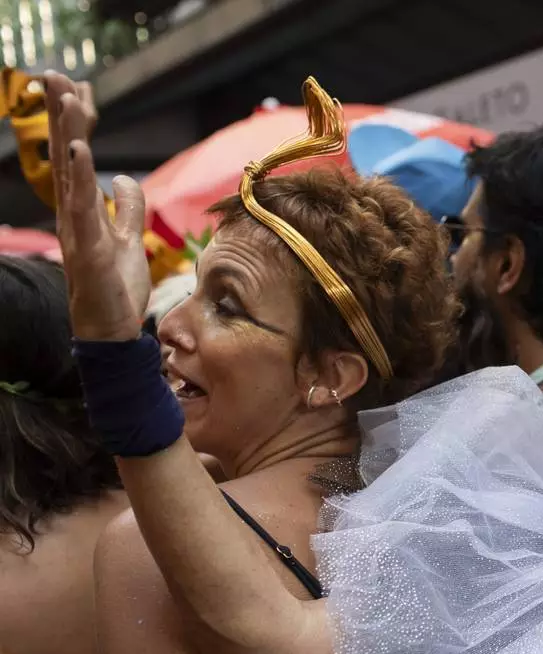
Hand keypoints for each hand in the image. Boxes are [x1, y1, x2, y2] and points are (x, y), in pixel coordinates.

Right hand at [45, 71, 148, 341]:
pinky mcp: (88, 248)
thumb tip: (125, 179)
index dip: (79, 122)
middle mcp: (73, 213)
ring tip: (64, 97)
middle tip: (56, 75)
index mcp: (82, 208)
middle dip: (61, 114)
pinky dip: (80, 177)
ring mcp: (77, 229)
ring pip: (69, 172)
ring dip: (67, 132)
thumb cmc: (116, 288)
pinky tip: (79, 150)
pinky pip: (82, 207)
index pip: (78, 155)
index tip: (80, 88)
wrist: (110, 331)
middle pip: (65, 154)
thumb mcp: (129, 240)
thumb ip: (128, 209)